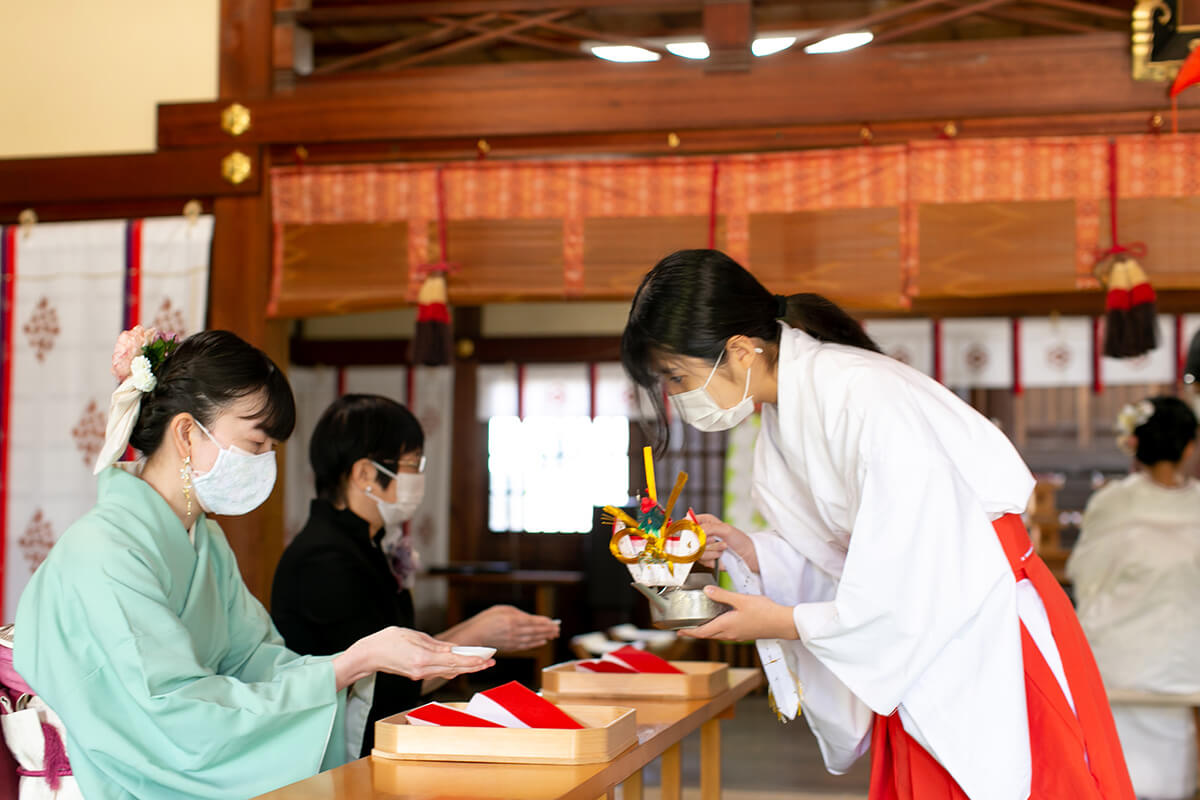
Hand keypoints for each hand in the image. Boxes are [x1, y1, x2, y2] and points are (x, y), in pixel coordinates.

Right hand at [335, 626, 493, 688]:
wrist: (368, 655)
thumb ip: (435, 644)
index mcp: (422, 658)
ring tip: (482, 662)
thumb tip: (453, 649)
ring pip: (448, 671)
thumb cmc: (387, 640)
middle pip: (454, 668)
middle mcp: (422, 670)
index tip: (486, 658)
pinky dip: (452, 668)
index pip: (453, 660)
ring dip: (465, 667)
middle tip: (491, 662)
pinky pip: (439, 672)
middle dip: (474, 665)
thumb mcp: (413, 635)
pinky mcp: (416, 675)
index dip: (472, 660)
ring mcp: (419, 675)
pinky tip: (462, 664)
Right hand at [463, 605, 560, 652]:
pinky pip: (526, 646)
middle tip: (557, 629)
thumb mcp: (502, 609)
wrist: (474, 635)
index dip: (545, 623)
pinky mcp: (510, 648)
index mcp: (512, 620)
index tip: (554, 622)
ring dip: (545, 637)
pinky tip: (542, 641)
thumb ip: (517, 613)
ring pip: (533, 639)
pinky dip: (536, 644)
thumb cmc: (487, 619)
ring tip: (553, 635)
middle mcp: (514, 631)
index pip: (533, 622)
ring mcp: (512, 641)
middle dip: (548, 630)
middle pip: (535, 631)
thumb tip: (531, 618)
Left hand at [678, 586, 796, 641]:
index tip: (678, 631)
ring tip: (700, 623)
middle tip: (685, 628)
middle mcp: (730, 634)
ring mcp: (738, 635)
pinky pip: (726, 633)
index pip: (702, 632)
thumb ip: (722, 595)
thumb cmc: (764, 612)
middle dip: (695, 632)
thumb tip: (707, 590)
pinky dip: (718, 629)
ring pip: (717, 635)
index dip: (689, 632)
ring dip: (707, 631)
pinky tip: (721, 620)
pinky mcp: (744, 634)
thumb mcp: (741, 599)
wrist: (782, 623)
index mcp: (726, 626)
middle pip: (708, 635)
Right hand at [695, 514, 757, 572]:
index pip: (689, 521)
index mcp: (706, 522)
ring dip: (712, 550)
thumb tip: (695, 532)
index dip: (690, 528)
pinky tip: (719, 556)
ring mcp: (702, 546)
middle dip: (704, 541)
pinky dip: (712, 558)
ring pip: (695, 550)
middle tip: (714, 540)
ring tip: (722, 548)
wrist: (746, 556)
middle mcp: (702, 533)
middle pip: (689, 538)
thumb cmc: (739, 540)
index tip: (696, 532)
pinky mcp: (704, 558)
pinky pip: (701, 559)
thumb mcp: (725, 529)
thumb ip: (708, 528)